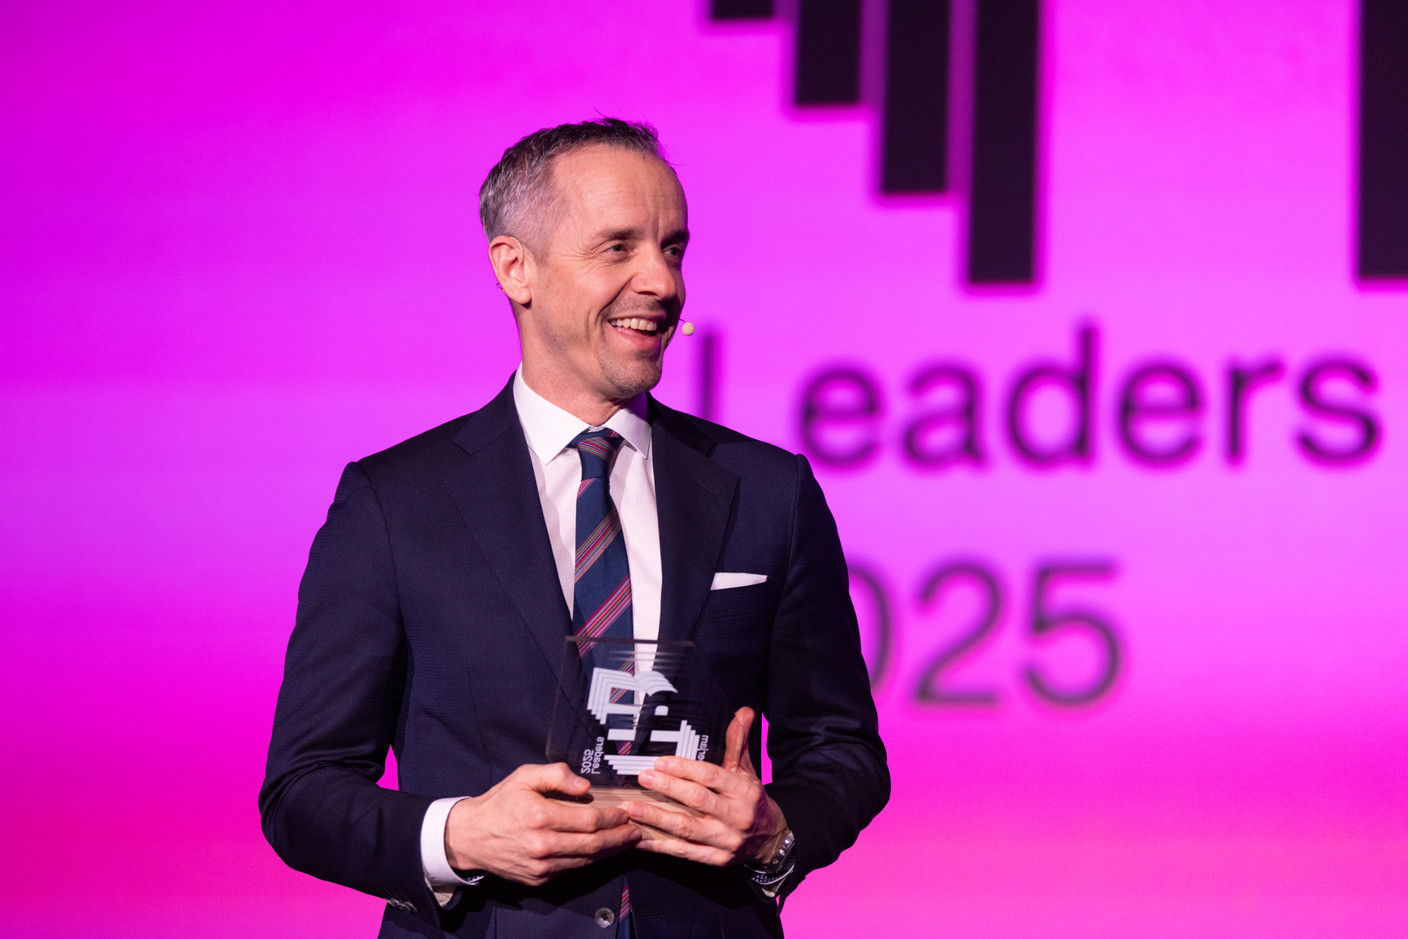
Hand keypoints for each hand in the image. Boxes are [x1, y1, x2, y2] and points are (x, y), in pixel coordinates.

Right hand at [444, 763, 641, 885]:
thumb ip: (557, 775)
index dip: (613, 818)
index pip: (590, 820)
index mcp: (541, 818)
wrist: (470, 836)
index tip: (626, 813)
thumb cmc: (500, 803)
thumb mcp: (525, 776)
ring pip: (586, 861)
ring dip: (610, 851)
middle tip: (636, 830)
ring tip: (626, 841)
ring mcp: (541, 866)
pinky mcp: (538, 878)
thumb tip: (585, 786)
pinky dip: (589, 861)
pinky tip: (600, 851)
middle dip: (619, 838)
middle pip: (594, 844)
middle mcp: (543, 846)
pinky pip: (571, 869)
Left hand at [628, 707, 789, 866]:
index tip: (660, 762)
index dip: (685, 769)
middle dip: (668, 787)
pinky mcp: (715, 859)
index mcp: (743, 791)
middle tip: (643, 777)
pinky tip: (639, 838)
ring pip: (687, 829)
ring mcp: (725, 840)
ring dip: (657, 818)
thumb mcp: (747, 771)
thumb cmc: (751, 800)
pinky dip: (659, 846)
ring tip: (633, 808)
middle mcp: (735, 816)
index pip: (711, 777)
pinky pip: (684, 852)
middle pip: (697, 800)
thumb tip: (743, 711)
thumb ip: (738, 742)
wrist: (769, 839)